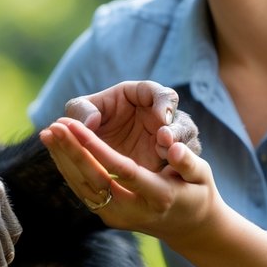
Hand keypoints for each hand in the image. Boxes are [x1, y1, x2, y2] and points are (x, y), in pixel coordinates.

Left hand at [39, 84, 214, 242]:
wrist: (189, 228)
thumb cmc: (197, 192)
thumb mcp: (203, 176)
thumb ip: (188, 161)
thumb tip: (173, 147)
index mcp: (159, 196)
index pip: (121, 170)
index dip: (96, 148)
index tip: (74, 126)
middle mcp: (134, 211)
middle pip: (94, 180)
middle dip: (71, 152)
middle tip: (52, 127)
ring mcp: (118, 217)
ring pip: (83, 187)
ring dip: (63, 160)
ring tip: (47, 134)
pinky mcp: (107, 216)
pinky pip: (82, 191)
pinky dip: (67, 169)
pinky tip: (56, 149)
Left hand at [62, 80, 200, 170]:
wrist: (90, 156)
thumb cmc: (87, 124)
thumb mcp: (81, 112)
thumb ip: (83, 110)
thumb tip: (91, 120)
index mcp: (142, 97)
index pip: (163, 94)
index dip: (164, 103)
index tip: (161, 117)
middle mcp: (159, 117)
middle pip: (181, 120)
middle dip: (176, 129)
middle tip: (165, 138)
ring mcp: (165, 141)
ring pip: (185, 143)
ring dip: (178, 148)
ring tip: (164, 154)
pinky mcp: (167, 163)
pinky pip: (183, 165)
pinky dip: (178, 167)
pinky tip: (165, 172)